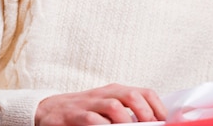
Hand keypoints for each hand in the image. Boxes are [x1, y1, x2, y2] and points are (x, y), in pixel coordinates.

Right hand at [35, 84, 166, 125]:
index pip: (144, 92)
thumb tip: (152, 122)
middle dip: (145, 112)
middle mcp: (104, 94)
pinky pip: (91, 119)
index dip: (158, 107)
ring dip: (126, 121)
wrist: (48, 109)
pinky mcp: (72, 115)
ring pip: (113, 106)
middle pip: (131, 95)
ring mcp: (88, 104)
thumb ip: (126, 112)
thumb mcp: (106, 107)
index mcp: (116, 91)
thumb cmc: (83, 111)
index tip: (164, 121)